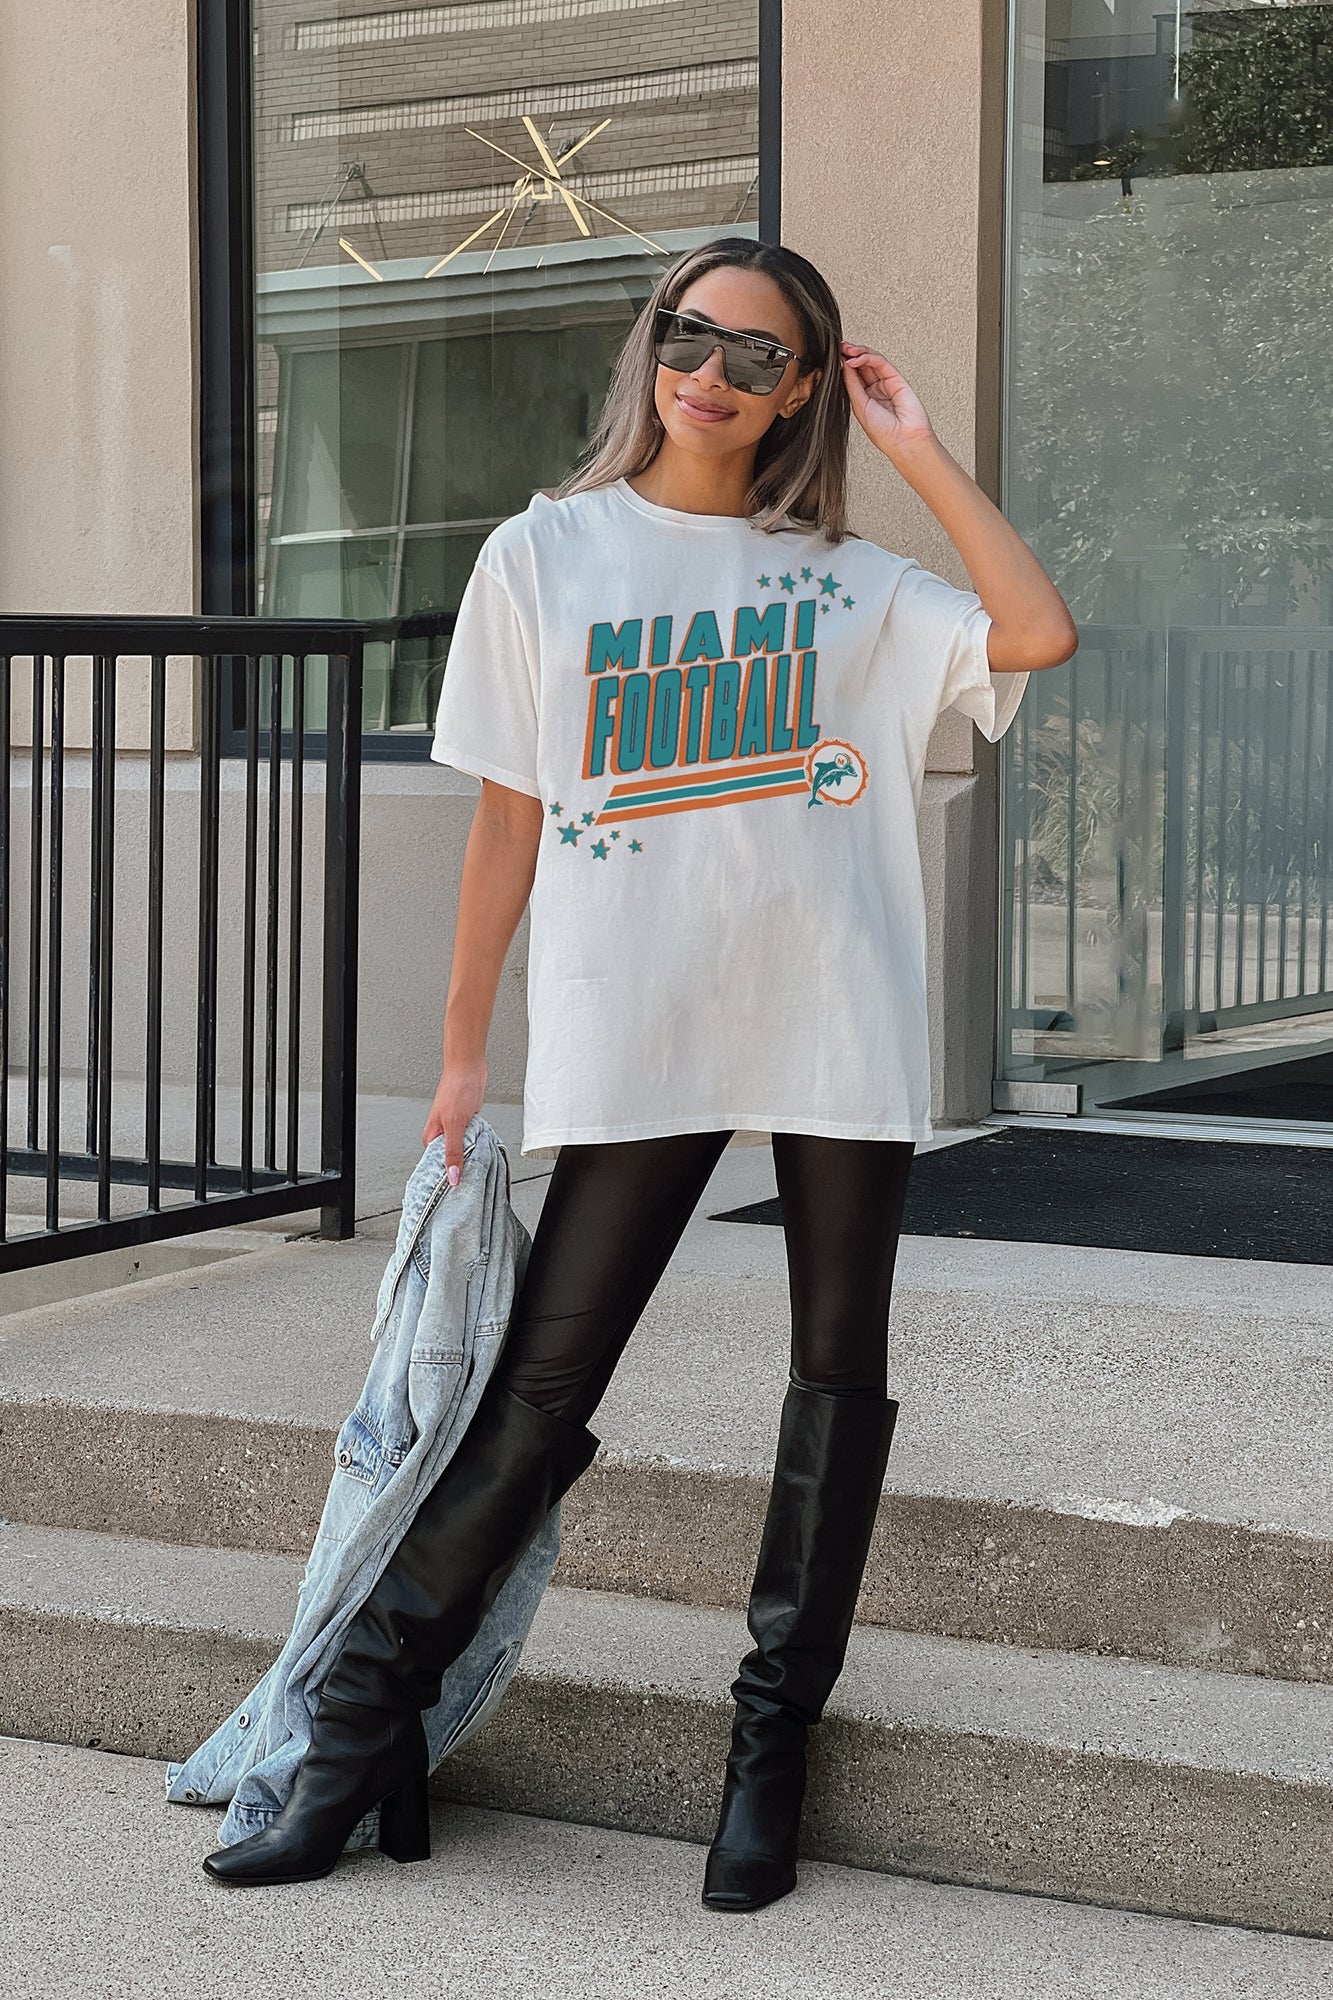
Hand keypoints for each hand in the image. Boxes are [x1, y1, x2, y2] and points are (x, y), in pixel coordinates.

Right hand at [422, 1056, 487, 1185]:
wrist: (469, 1067)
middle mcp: (441, 1134)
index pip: (435, 1165)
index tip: (455, 1189)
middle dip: (459, 1166)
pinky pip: (472, 1140)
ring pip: (462, 1149)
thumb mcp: (455, 1125)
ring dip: (470, 1155)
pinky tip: (482, 1147)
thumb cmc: (456, 1088)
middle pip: (449, 1159)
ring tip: (477, 1163)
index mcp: (431, 1136)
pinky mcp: (467, 1123)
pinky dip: (477, 1144)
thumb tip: (452, 1176)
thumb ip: (453, 1152)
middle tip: (469, 1178)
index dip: (445, 1177)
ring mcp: (455, 1128)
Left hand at [840, 342, 935, 461]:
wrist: (904, 439)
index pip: (852, 376)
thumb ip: (852, 385)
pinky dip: (868, 358)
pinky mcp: (896, 378)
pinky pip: (881, 363)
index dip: (843, 366)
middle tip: (839, 348)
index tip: (832, 358)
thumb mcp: (859, 406)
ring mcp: (886, 383)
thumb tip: (843, 365)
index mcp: (864, 399)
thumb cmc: (884, 432)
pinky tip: (857, 359)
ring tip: (847, 349)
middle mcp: (875, 389)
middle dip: (849, 355)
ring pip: (871, 361)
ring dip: (858, 353)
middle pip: (861, 366)